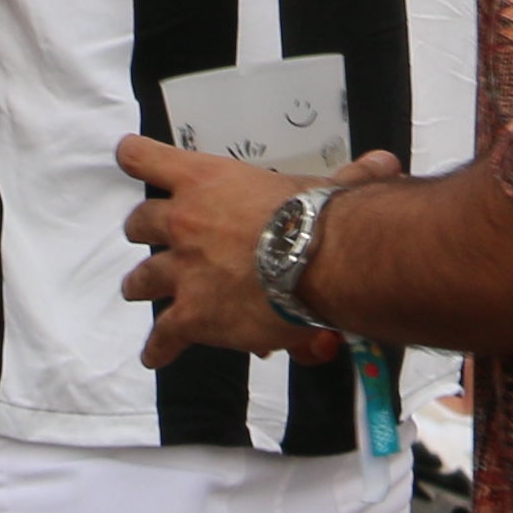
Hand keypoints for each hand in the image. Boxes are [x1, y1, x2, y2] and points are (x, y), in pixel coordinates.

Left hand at [116, 139, 384, 365]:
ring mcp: (182, 270)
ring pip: (142, 279)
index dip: (136, 158)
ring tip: (141, 291)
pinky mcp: (191, 315)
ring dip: (142, 285)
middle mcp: (182, 221)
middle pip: (140, 223)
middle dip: (145, 232)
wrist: (319, 261)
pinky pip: (163, 335)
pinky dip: (159, 347)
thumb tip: (384, 163)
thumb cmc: (321, 217)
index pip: (146, 158)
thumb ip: (346, 179)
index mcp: (206, 180)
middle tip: (154, 238)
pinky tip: (156, 355)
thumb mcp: (325, 189)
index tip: (128, 157)